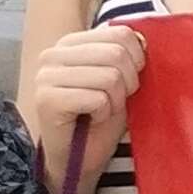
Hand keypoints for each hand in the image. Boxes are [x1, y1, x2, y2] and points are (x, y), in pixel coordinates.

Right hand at [35, 25, 145, 180]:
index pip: (121, 32)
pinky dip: (104, 114)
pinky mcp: (47, 100)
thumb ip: (129, 54)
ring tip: (102, 110)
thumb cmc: (100, 116)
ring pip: (110, 77)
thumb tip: (145, 38)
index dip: (137, 58)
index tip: (129, 79)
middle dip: (128, 82)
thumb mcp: (121, 77)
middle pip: (117, 53)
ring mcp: (46, 76)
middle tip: (116, 100)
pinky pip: (98, 99)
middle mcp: (54, 54)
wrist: (78, 160)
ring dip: (115, 101)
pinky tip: (91, 120)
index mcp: (72, 42)